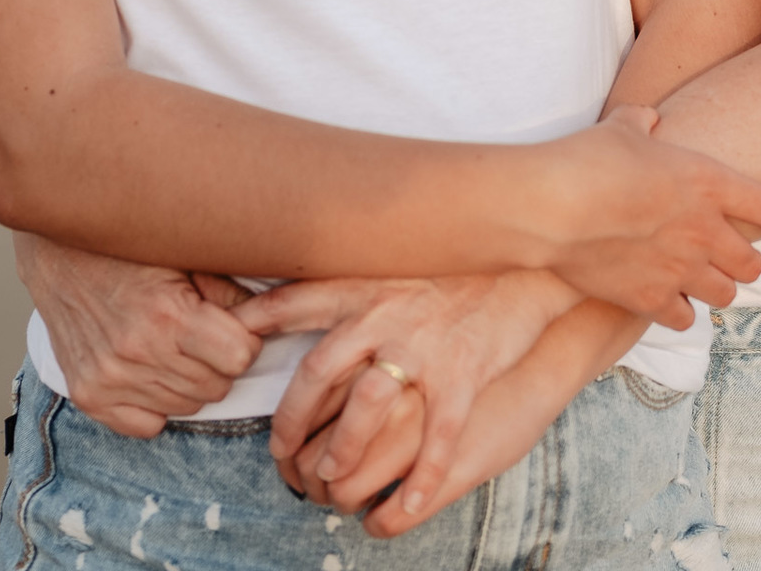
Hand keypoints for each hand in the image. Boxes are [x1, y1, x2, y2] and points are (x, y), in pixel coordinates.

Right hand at [14, 234, 261, 434]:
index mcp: (167, 314)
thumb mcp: (186, 255)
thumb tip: (270, 317)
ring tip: (175, 344)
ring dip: (190, 380)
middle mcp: (137, 352)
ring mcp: (109, 378)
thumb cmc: (130, 249)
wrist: (59, 254)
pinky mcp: (88, 395)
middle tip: (203, 332)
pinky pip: (147, 426)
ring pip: (187, 407)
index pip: (240, 357)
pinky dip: (156, 404)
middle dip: (219, 361)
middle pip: (217, 386)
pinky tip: (151, 368)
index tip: (232, 323)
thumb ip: (229, 290)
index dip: (244, 339)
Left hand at [242, 270, 580, 516]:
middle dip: (292, 417)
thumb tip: (321, 285)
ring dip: (344, 450)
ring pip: (367, 407)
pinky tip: (410, 504)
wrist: (528, 263)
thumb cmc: (461, 262)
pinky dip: (421, 476)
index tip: (232, 336)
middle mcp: (386, 312)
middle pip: (319, 369)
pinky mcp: (463, 372)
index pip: (299, 298)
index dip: (262, 319)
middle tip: (280, 451)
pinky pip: (437, 435)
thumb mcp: (401, 256)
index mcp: (368, 282)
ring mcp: (423, 345)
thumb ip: (362, 275)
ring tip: (334, 482)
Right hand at [546, 106, 760, 319]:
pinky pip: (684, 319)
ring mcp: (680, 270)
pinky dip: (678, 311)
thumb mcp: (622, 127)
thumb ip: (645, 123)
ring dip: (713, 287)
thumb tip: (650, 120)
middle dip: (744, 260)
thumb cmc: (587, 158)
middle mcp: (705, 231)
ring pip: (725, 296)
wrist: (552, 206)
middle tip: (728, 255)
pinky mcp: (650, 299)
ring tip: (696, 279)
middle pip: (753, 264)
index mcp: (708, 183)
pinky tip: (664, 299)